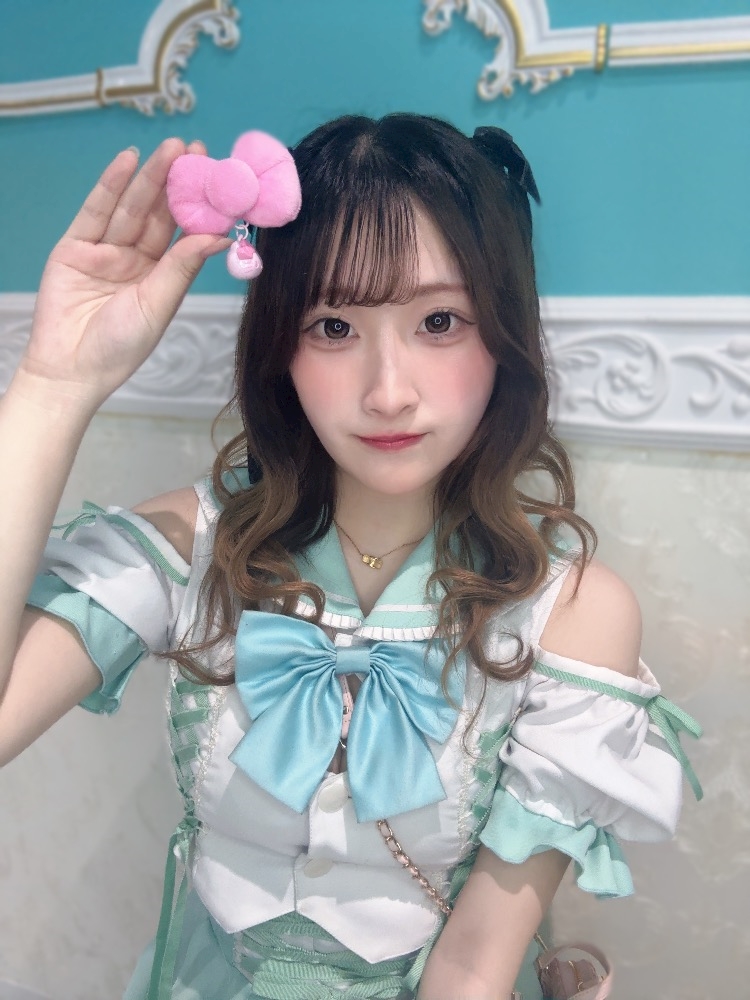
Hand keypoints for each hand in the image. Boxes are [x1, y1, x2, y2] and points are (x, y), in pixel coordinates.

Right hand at [20, 138, 230, 408]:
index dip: (200, 207)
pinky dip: (111, 185)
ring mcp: (104, 250)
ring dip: (150, 177)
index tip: (219, 178)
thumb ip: (183, 267)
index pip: (184, 234)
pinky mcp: (75, 246)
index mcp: (161, 276)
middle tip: (197, 150)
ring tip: (171, 148)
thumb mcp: (158, 304)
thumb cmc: (121, 347)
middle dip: (177, 182)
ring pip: (132, 208)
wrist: (71, 367)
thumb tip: (221, 237)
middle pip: (159, 214)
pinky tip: (128, 160)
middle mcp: (135, 259)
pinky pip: (96, 211)